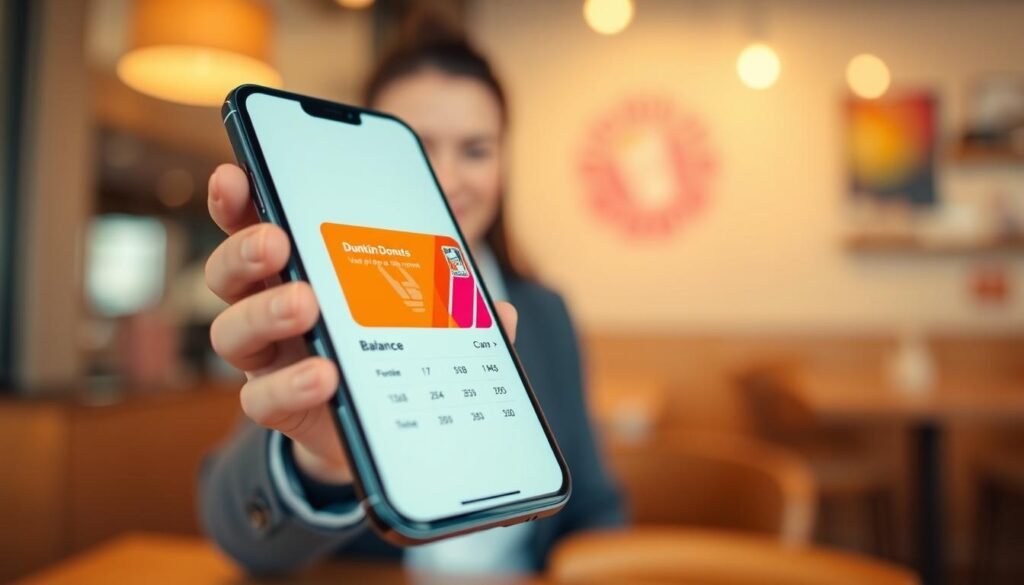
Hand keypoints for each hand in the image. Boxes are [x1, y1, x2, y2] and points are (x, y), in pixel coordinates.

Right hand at [205, 163, 518, 484]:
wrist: (387, 427)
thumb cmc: (400, 350)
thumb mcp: (432, 319)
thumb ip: (462, 310)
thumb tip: (502, 311)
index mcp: (302, 266)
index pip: (257, 223)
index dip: (238, 196)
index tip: (238, 171)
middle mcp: (270, 306)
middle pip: (229, 271)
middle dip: (246, 248)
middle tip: (278, 241)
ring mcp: (270, 357)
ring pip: (231, 330)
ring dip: (264, 313)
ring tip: (305, 306)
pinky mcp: (278, 404)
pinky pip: (259, 398)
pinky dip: (289, 385)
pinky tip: (324, 376)